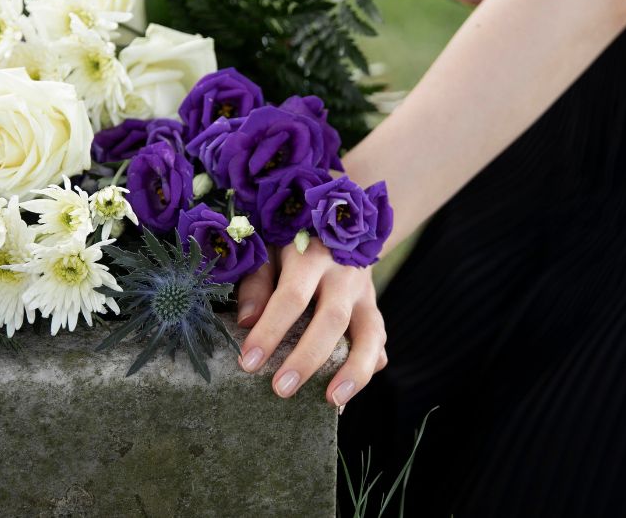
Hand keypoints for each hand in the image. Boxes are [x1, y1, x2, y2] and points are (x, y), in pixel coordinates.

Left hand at [235, 238, 387, 405]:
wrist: (340, 224)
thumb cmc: (290, 243)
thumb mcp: (268, 250)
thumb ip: (256, 283)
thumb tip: (246, 322)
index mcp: (311, 255)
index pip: (291, 297)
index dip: (270, 331)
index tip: (248, 362)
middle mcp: (344, 274)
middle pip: (332, 319)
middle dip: (307, 358)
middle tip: (281, 389)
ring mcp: (365, 293)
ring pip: (370, 333)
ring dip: (354, 370)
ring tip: (333, 401)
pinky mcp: (374, 309)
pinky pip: (379, 342)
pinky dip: (367, 368)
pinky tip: (347, 392)